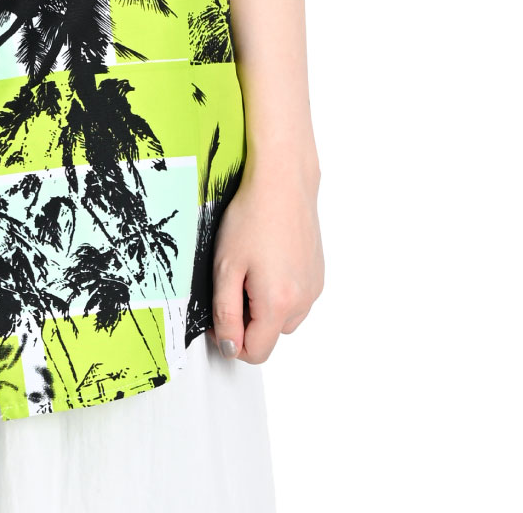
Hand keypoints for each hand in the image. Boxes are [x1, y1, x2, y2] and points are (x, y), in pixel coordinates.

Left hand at [207, 158, 323, 363]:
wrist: (282, 183)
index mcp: (279, 305)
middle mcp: (304, 302)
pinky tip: (267, 259)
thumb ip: (225, 314)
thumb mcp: (225, 268)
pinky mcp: (318, 275)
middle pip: (270, 336)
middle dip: (247, 319)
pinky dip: (279, 291)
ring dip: (264, 306)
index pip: (255, 352)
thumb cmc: (250, 219)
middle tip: (233, 280)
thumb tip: (229, 347)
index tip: (217, 315)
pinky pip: (296, 298)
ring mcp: (314, 288)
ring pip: (283, 318)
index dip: (230, 341)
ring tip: (250, 267)